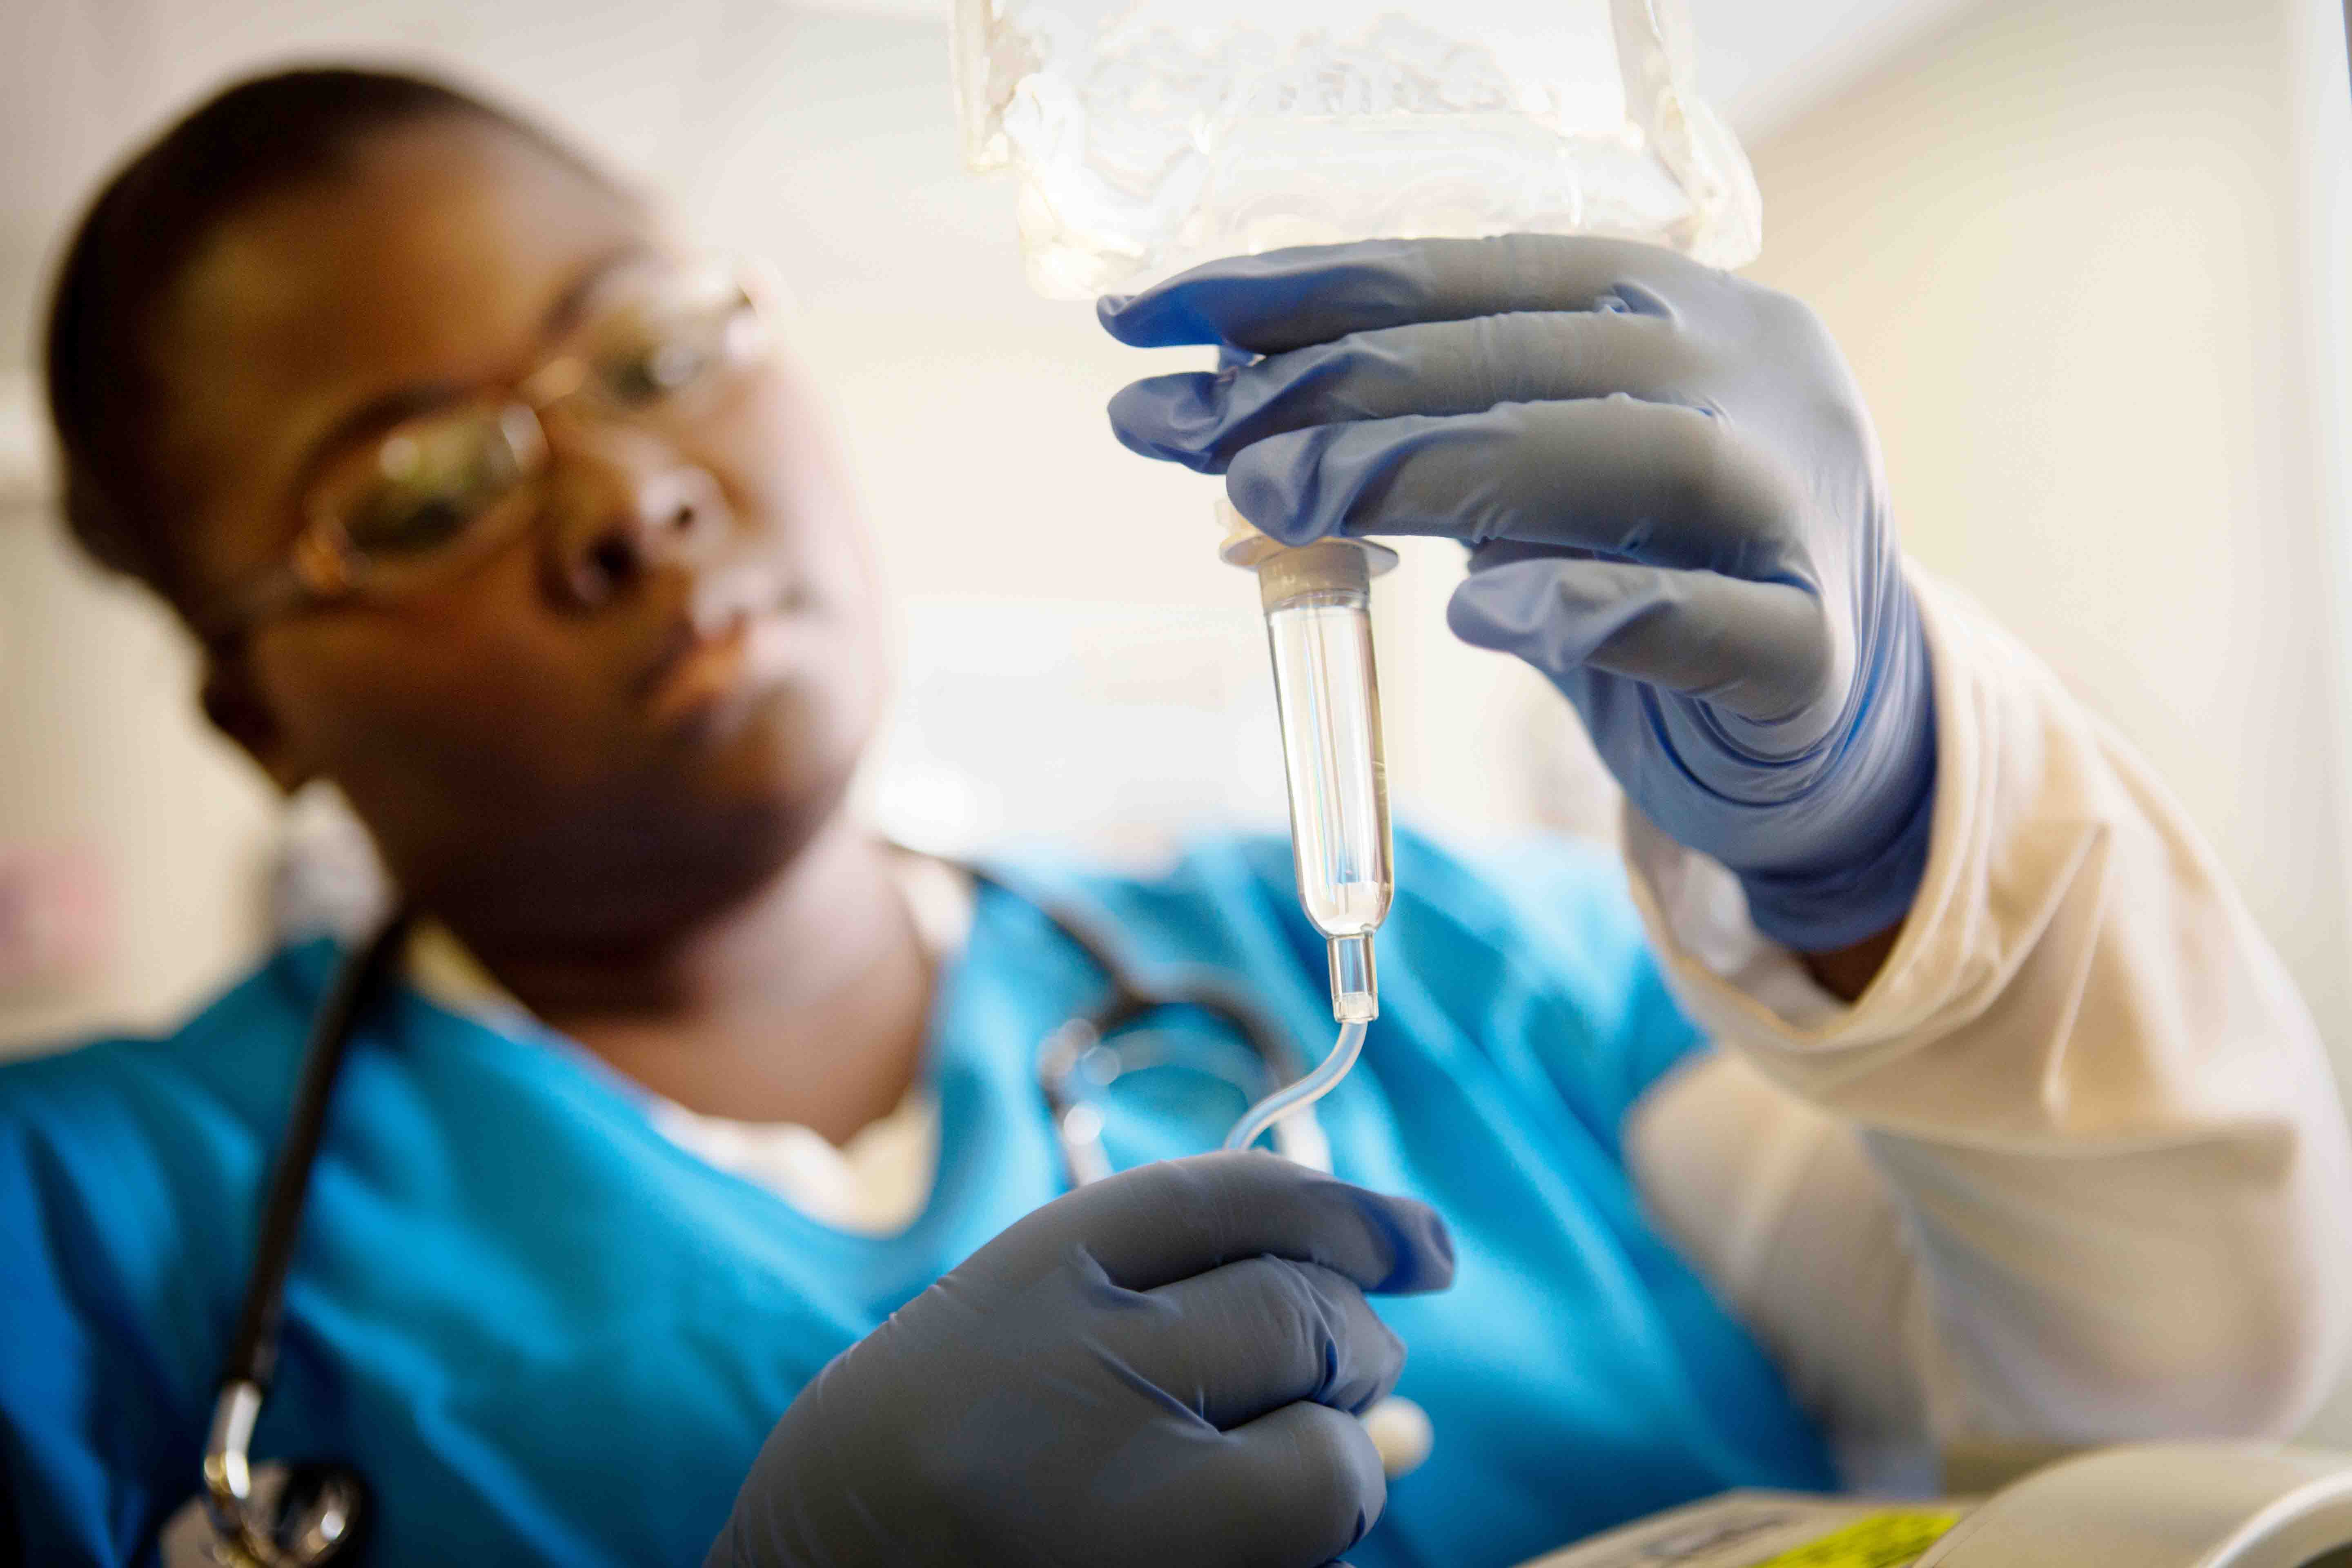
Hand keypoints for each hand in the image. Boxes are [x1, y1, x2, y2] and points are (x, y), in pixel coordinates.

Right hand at [704, 1152, 1454, 1567]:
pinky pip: (1303, 1562)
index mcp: (1022, 1283)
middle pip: (1299, 1316)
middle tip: (1338, 1375)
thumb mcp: (1018, 1348)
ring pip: (1331, 1460)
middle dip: (1350, 1343)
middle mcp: (1074, 1380)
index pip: (1228, 1201)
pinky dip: (1308, 1548)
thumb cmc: (920, 1469)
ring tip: (1264, 1476)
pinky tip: (1242, 1546)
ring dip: (1339, 1462)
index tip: (1422, 1242)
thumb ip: (1184, 1324)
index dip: (1348, 1209)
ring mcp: (1122, 1511)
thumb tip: (1413, 1413)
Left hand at [1102, 237, 1936, 953]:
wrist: (1832, 723)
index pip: (1477, 270)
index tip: (1149, 315)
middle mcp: (1756, 380)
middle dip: (1340, 385)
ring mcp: (1805, 511)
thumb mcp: (1528, 486)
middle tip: (1189, 430)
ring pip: (1635, 460)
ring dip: (1437, 474)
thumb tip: (1223, 421)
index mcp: (1680, 309)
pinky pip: (1714, 620)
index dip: (1306, 286)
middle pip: (1539, 356)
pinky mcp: (1815, 655)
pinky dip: (1592, 609)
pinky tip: (1481, 617)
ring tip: (1279, 505)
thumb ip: (1422, 442)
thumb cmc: (1650, 576)